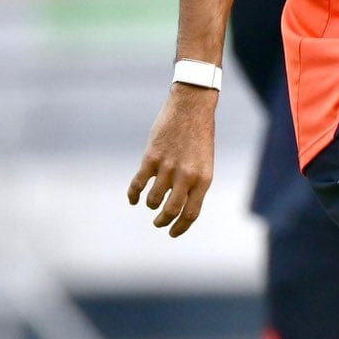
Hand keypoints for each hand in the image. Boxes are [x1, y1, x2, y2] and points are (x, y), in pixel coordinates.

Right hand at [127, 86, 217, 236]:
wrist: (192, 106)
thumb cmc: (200, 134)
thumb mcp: (204, 161)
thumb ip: (195, 182)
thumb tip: (179, 206)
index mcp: (204, 178)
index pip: (191, 213)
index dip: (180, 227)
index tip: (172, 233)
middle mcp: (187, 175)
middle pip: (171, 210)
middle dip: (163, 221)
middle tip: (158, 223)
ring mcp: (168, 166)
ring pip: (153, 199)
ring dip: (150, 205)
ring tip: (150, 204)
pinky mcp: (151, 157)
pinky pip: (139, 183)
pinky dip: (134, 194)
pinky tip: (133, 199)